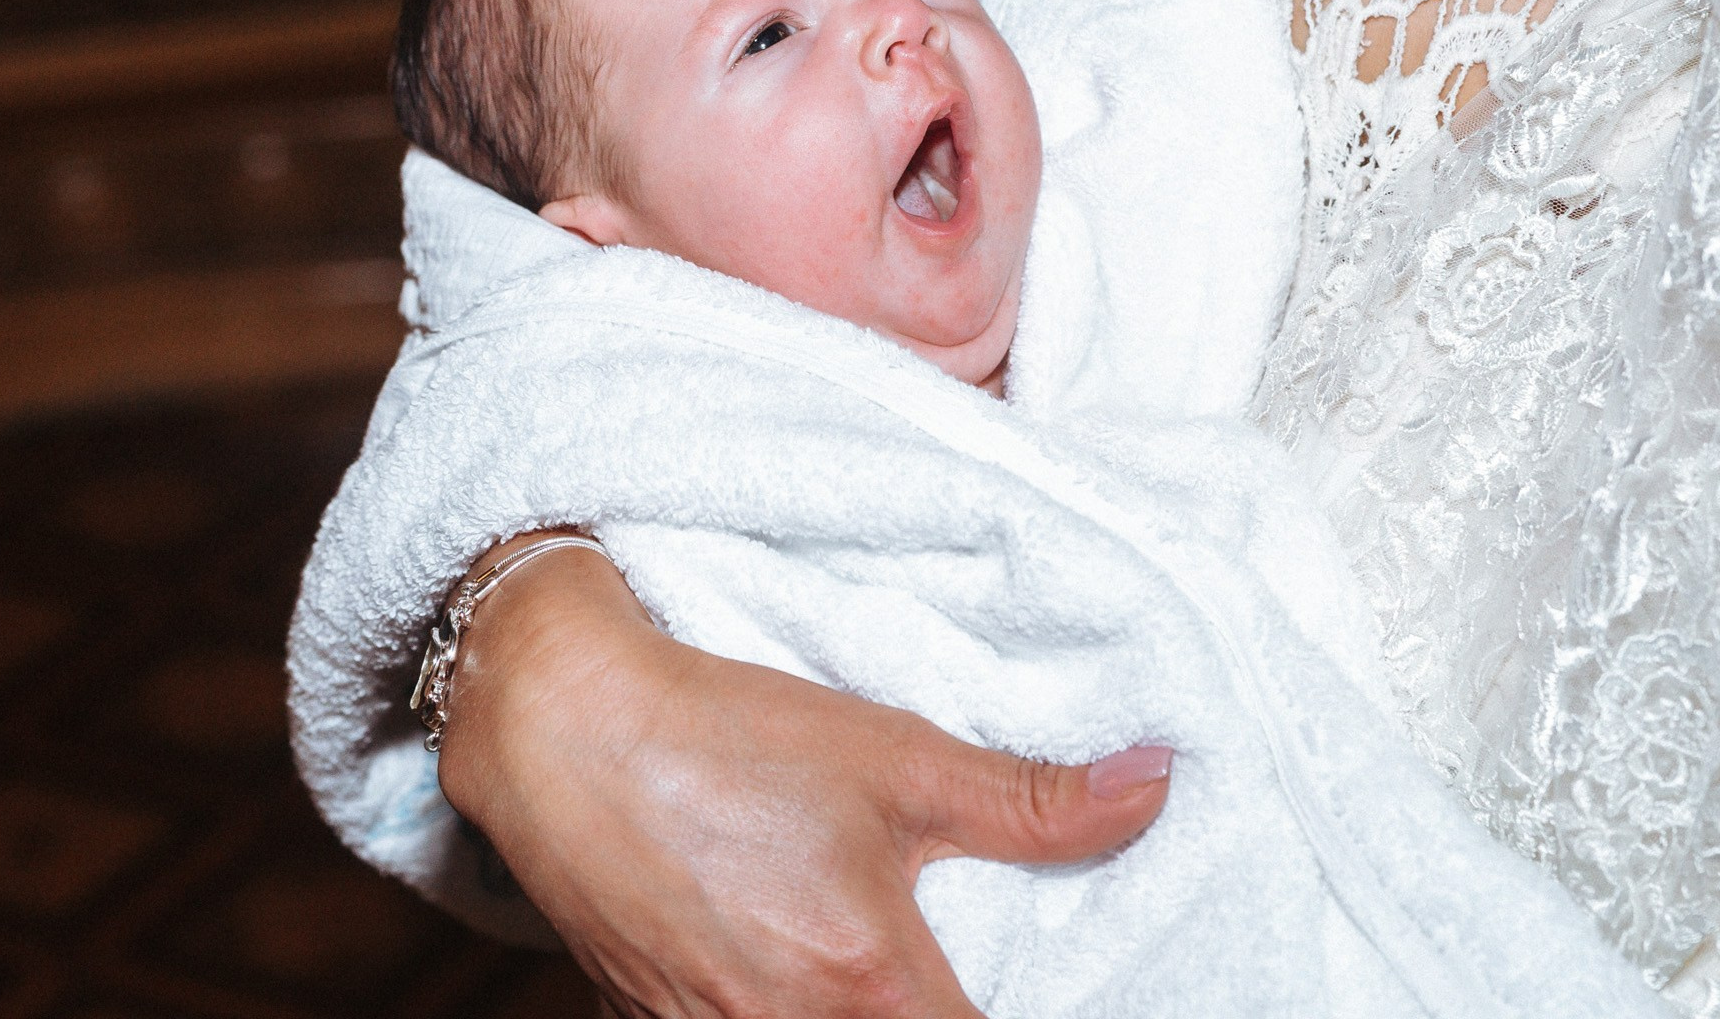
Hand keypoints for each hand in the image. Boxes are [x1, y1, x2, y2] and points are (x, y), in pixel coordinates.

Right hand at [437, 541, 1173, 1017]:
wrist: (561, 729)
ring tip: (872, 973)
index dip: (1027, 1012)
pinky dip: (776, 1015)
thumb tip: (1158, 786)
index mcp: (870, 988)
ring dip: (858, 1014)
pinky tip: (785, 971)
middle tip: (957, 967)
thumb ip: (1037, 800)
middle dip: (933, 1010)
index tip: (1045, 987)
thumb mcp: (900, 757)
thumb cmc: (732, 738)